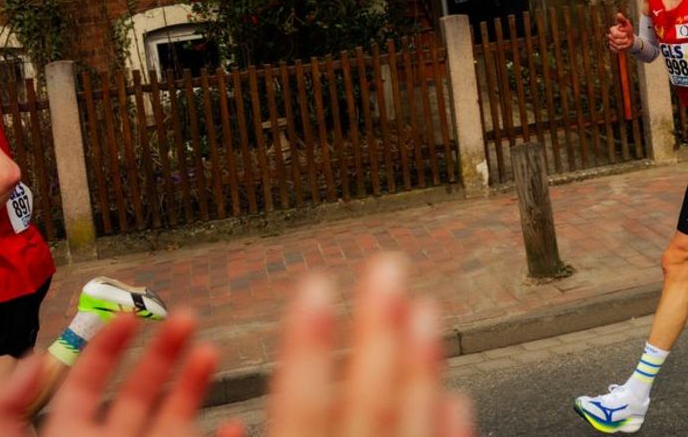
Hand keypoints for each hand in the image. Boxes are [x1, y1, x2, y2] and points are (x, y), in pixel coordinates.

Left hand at [0, 312, 231, 436]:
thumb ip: (4, 413)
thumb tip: (31, 361)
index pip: (83, 386)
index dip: (102, 348)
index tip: (124, 313)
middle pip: (138, 393)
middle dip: (162, 351)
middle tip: (186, 314)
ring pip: (177, 417)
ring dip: (195, 381)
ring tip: (211, 350)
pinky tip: (239, 423)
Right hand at [266, 255, 474, 436]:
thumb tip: (233, 422)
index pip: (300, 408)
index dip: (307, 346)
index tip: (315, 284)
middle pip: (371, 403)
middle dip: (380, 330)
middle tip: (388, 267)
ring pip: (415, 428)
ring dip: (422, 367)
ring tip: (426, 308)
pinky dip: (448, 430)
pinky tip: (454, 397)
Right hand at [607, 12, 635, 52]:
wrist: (630, 38)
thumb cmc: (628, 30)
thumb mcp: (627, 24)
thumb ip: (622, 19)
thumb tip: (618, 14)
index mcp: (612, 29)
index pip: (615, 35)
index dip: (622, 35)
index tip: (626, 34)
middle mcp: (610, 36)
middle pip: (616, 41)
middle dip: (624, 40)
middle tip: (627, 38)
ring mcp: (611, 42)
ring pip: (617, 46)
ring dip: (624, 45)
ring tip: (626, 41)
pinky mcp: (612, 48)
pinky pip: (616, 50)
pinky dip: (622, 49)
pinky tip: (624, 45)